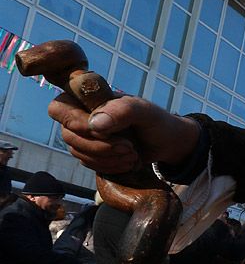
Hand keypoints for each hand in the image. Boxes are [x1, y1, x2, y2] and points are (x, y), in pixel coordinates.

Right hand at [48, 94, 200, 174]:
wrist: (165, 141)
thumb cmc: (155, 121)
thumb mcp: (145, 112)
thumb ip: (123, 111)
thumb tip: (96, 124)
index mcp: (86, 97)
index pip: (59, 108)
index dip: (77, 124)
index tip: (106, 132)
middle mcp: (79, 114)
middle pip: (68, 135)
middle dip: (100, 146)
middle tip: (129, 148)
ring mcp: (83, 135)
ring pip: (77, 152)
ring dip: (107, 158)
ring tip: (133, 154)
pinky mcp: (90, 152)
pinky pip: (88, 163)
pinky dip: (109, 166)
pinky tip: (128, 162)